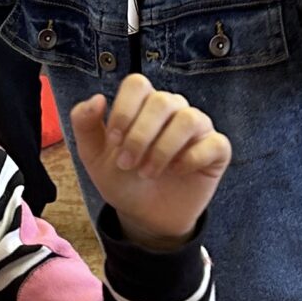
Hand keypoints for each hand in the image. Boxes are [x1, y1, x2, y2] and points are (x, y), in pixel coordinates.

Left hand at [70, 72, 230, 247]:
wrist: (144, 216)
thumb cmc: (123, 180)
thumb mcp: (94, 156)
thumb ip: (85, 124)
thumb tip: (96, 98)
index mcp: (143, 105)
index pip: (137, 84)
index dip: (124, 110)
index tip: (113, 141)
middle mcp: (173, 109)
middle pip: (162, 101)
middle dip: (140, 135)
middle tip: (127, 164)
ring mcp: (198, 128)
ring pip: (188, 119)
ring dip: (163, 149)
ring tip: (148, 173)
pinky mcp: (216, 150)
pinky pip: (214, 143)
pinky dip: (191, 159)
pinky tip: (176, 172)